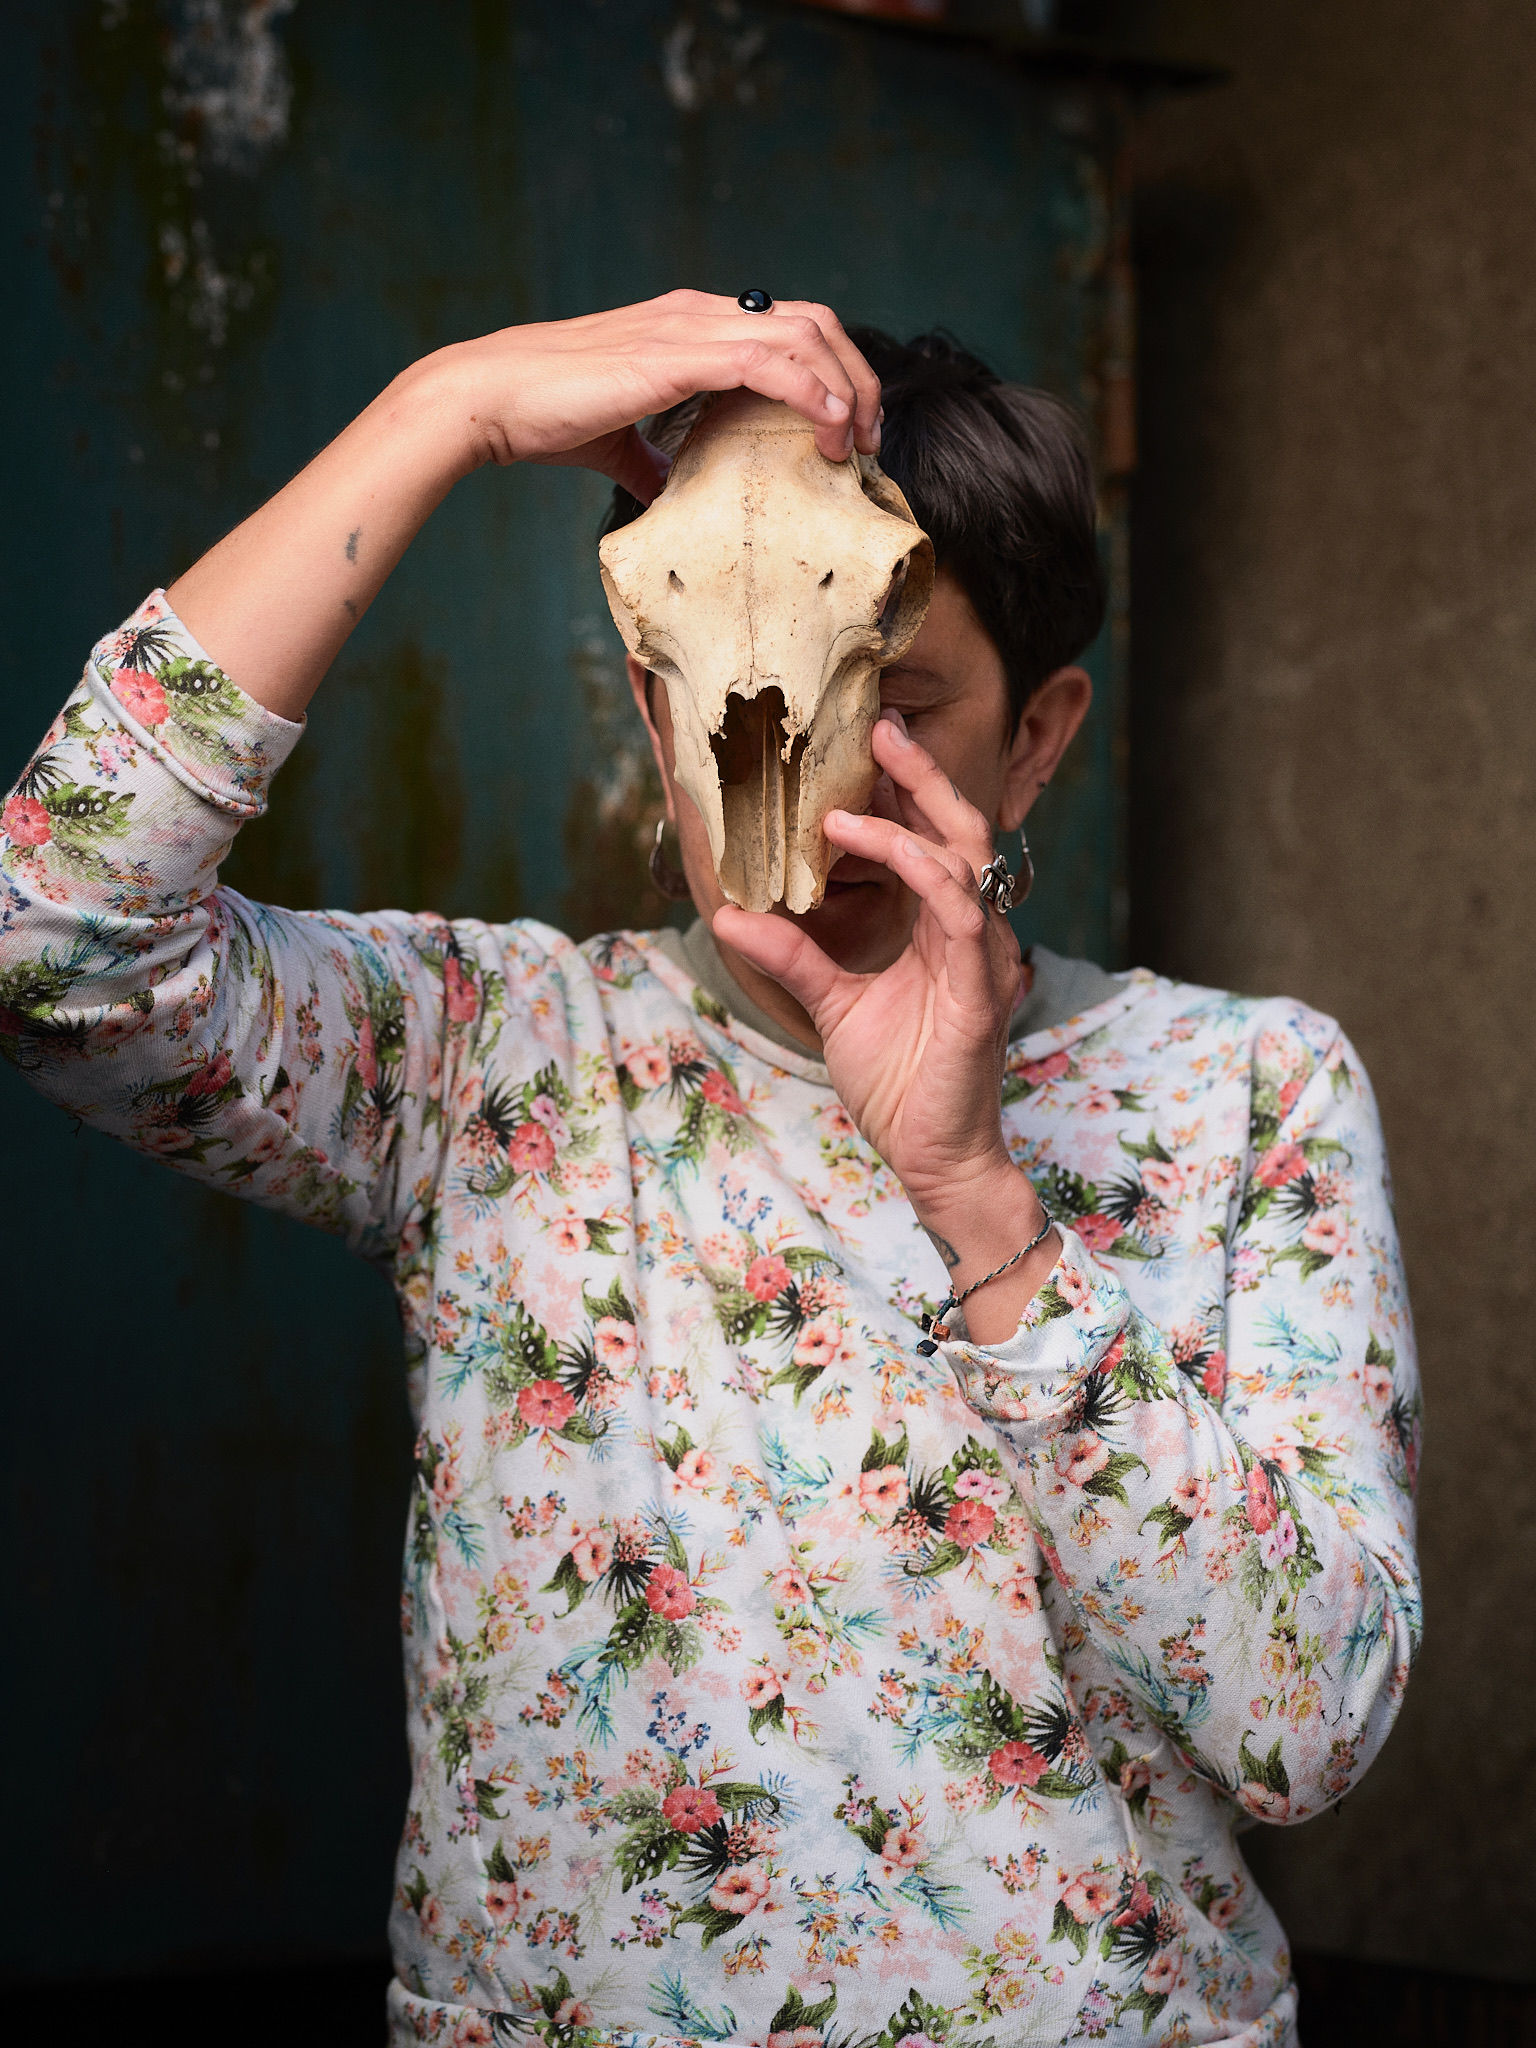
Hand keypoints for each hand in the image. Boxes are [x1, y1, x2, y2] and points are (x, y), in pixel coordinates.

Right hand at [169, 291, 879, 720]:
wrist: (487, 399)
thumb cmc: (541, 416)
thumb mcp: (617, 442)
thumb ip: (653, 460)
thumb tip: (672, 497)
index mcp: (692, 325)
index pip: (790, 330)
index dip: (834, 375)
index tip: (849, 437)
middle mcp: (701, 313)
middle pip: (817, 322)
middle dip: (860, 378)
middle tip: (871, 443)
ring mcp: (691, 326)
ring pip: (808, 334)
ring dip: (850, 387)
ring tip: (860, 444)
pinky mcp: (678, 353)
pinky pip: (773, 362)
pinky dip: (816, 394)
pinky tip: (832, 432)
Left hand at [715, 714, 1057, 1341]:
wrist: (931, 1156)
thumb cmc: (898, 1084)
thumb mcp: (831, 1004)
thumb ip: (791, 954)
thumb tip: (729, 912)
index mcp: (941, 930)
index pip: (930, 841)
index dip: (900, 793)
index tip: (857, 751)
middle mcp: (969, 932)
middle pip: (958, 829)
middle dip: (920, 775)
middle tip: (879, 727)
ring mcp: (982, 955)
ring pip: (963, 859)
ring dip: (908, 820)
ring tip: (846, 803)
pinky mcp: (981, 987)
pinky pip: (962, 913)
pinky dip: (923, 874)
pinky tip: (883, 849)